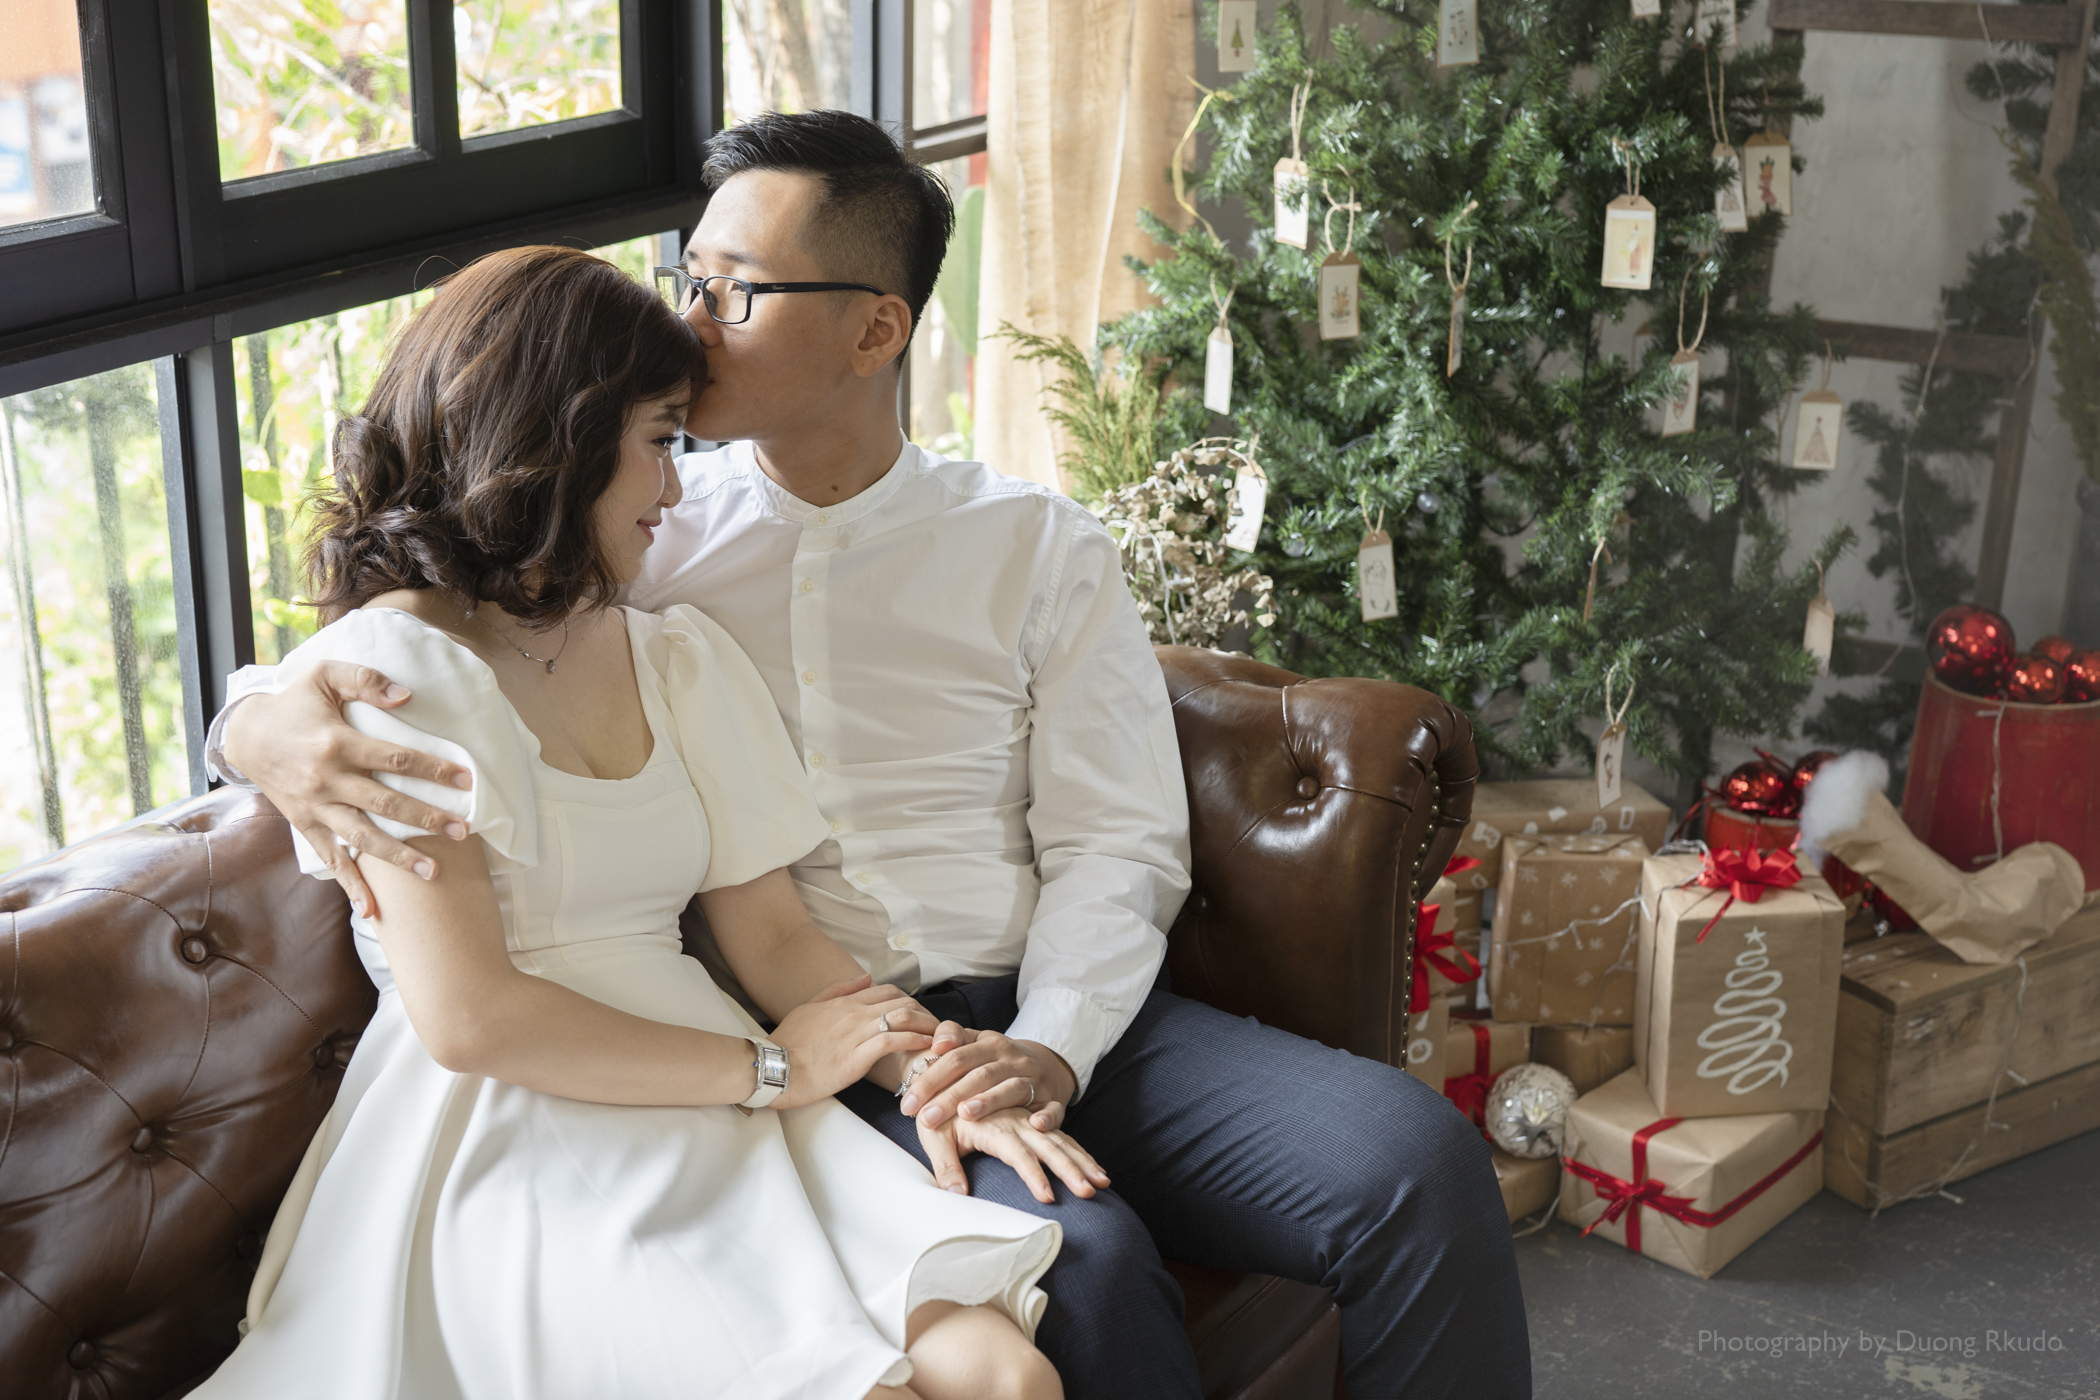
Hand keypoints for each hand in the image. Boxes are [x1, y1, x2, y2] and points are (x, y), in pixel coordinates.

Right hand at [224, 662, 473, 916]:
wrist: (245, 735)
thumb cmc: (293, 703)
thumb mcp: (324, 676)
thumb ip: (366, 682)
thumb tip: (406, 696)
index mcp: (336, 743)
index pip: (394, 759)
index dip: (431, 769)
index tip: (465, 778)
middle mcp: (327, 780)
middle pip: (386, 804)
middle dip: (427, 818)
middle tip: (464, 831)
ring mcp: (316, 808)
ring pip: (363, 838)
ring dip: (399, 856)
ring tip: (434, 871)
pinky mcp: (307, 826)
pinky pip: (332, 859)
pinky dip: (352, 886)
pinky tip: (373, 910)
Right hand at [769, 975, 936, 1108]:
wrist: (774, 1067)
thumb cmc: (788, 1043)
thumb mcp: (809, 1007)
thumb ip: (838, 990)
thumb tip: (866, 977)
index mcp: (844, 1002)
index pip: (886, 991)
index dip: (908, 1000)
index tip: (919, 1014)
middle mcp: (854, 1013)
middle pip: (901, 1001)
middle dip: (923, 1012)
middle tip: (936, 1027)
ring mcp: (857, 1032)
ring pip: (902, 1017)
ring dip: (926, 1025)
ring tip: (939, 1036)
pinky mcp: (858, 1055)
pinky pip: (894, 1041)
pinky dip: (914, 1041)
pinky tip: (926, 1046)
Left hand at [901, 1026, 1077, 1134]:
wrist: (1047, 1065)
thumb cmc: (998, 1060)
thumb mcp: (976, 1043)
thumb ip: (953, 1037)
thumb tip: (936, 1043)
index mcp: (990, 1044)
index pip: (956, 1058)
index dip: (930, 1080)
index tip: (907, 1103)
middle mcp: (1013, 1059)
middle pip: (979, 1075)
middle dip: (949, 1097)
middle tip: (925, 1118)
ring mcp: (1034, 1079)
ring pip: (1011, 1089)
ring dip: (989, 1102)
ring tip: (966, 1114)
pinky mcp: (1053, 1100)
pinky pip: (1053, 1109)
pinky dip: (1046, 1117)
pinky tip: (1034, 1125)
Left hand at [917, 1106, 1110, 1203]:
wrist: (946, 1074)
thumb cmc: (937, 1107)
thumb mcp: (933, 1134)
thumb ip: (944, 1164)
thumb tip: (957, 1194)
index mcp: (993, 1122)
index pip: (1017, 1151)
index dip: (1033, 1173)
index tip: (1048, 1197)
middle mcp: (1015, 1118)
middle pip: (1049, 1143)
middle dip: (1070, 1168)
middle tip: (1089, 1193)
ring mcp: (1026, 1119)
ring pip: (1060, 1140)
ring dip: (1082, 1161)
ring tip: (1101, 1184)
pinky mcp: (1030, 1123)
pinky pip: (1060, 1137)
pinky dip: (1079, 1152)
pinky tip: (1095, 1169)